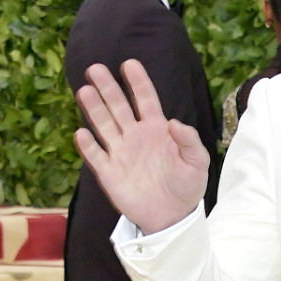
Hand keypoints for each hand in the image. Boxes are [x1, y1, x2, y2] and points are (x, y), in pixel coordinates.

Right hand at [74, 60, 210, 233]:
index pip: (145, 100)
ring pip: (103, 126)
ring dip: (94, 109)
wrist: (173, 216)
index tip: (129, 64)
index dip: (138, 82)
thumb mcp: (198, 162)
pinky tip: (82, 133)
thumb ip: (190, 141)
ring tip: (84, 91)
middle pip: (118, 107)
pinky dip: (88, 145)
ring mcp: (120, 153)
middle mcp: (135, 136)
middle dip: (107, 88)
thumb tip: (174, 123)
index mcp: (157, 129)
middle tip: (95, 69)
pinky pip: (96, 156)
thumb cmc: (187, 185)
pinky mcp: (109, 173)